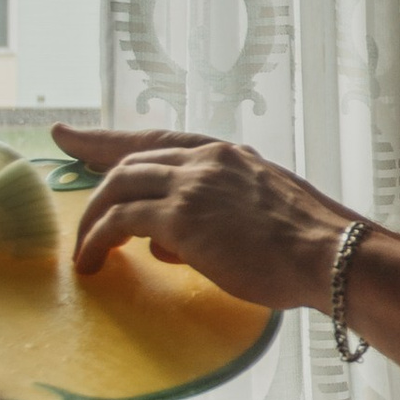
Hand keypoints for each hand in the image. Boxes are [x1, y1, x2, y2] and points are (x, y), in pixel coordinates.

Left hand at [55, 126, 342, 309]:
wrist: (329, 253)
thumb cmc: (308, 246)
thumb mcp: (258, 213)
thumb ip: (213, 217)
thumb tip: (168, 243)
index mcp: (226, 154)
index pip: (156, 140)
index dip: (107, 139)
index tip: (71, 137)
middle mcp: (205, 160)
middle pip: (128, 159)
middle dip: (88, 178)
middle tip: (71, 209)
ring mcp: (191, 184)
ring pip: (116, 186)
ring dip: (92, 219)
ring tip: (84, 252)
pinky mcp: (179, 217)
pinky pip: (118, 221)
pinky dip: (97, 239)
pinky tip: (93, 262)